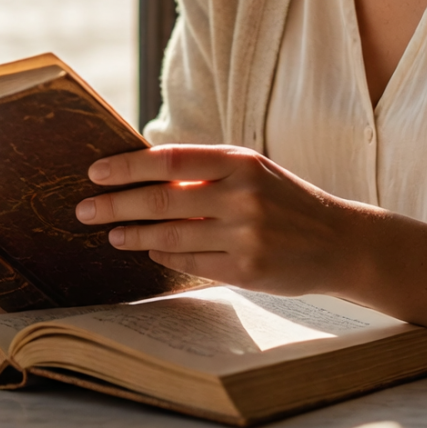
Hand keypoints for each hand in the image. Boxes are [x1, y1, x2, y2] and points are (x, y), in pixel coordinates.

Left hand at [80, 145, 426, 348]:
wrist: (342, 242)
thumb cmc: (287, 202)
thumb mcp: (255, 173)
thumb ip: (207, 170)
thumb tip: (144, 170)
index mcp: (242, 162)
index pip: (171, 159)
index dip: (128, 166)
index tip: (95, 171)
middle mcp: (243, 195)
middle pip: (162, 199)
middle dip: (116, 204)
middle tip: (84, 209)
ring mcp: (245, 234)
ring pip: (171, 235)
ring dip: (133, 234)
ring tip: (110, 233)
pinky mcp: (247, 269)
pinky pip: (191, 262)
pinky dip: (164, 254)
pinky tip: (147, 250)